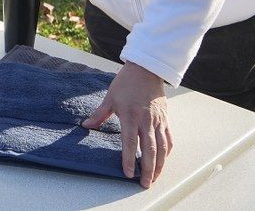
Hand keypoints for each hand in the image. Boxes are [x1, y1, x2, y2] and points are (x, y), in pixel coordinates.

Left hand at [82, 62, 171, 187]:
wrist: (146, 70)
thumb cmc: (126, 83)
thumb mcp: (110, 98)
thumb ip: (99, 115)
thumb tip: (86, 126)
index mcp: (131, 115)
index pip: (130, 142)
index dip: (129, 158)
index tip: (128, 173)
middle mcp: (146, 120)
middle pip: (149, 149)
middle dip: (147, 169)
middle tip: (144, 184)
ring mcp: (158, 121)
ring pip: (162, 148)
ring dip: (159, 165)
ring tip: (154, 178)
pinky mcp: (165, 119)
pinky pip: (169, 139)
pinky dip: (167, 152)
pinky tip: (163, 161)